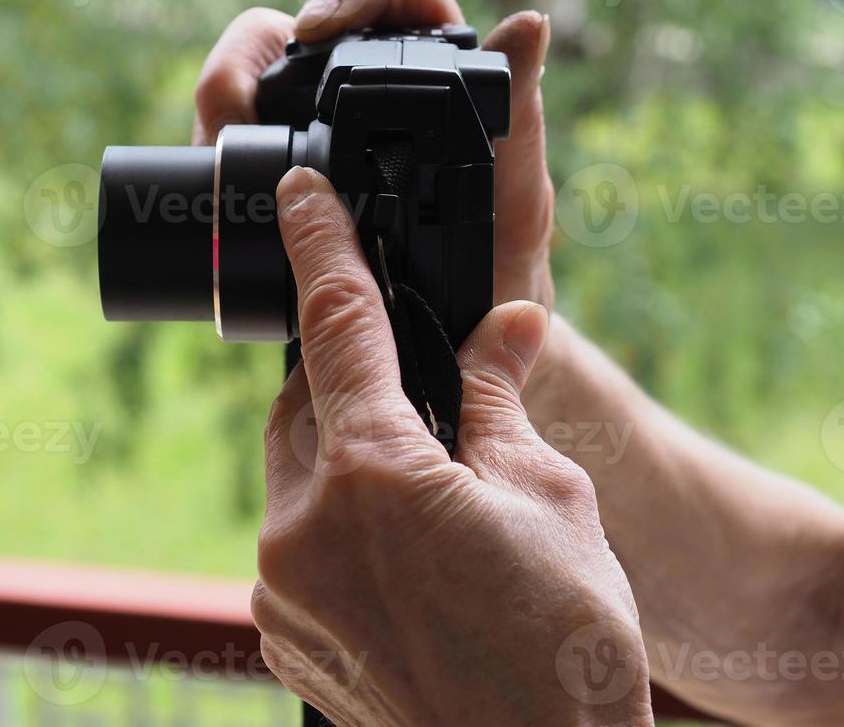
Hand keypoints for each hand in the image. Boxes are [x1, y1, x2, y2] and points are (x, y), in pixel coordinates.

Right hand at [191, 0, 555, 307]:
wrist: (455, 350)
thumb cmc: (503, 272)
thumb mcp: (514, 201)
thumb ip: (520, 118)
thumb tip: (530, 25)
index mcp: (436, 74)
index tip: (318, 25)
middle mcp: (369, 92)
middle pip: (296, 29)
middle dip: (252, 55)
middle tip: (233, 107)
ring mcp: (315, 134)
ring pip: (251, 82)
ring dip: (221, 105)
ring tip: (214, 151)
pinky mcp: (281, 179)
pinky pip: (235, 145)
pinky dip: (215, 155)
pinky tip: (211, 186)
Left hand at [250, 166, 651, 726]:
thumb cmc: (563, 648)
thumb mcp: (551, 500)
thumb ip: (502, 402)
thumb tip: (504, 327)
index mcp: (373, 475)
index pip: (336, 324)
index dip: (322, 245)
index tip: (302, 195)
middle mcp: (303, 530)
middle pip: (304, 405)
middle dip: (347, 378)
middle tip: (411, 387)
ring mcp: (282, 591)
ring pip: (294, 476)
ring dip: (341, 457)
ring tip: (422, 490)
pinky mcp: (280, 635)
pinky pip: (294, 546)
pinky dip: (333, 524)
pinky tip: (399, 555)